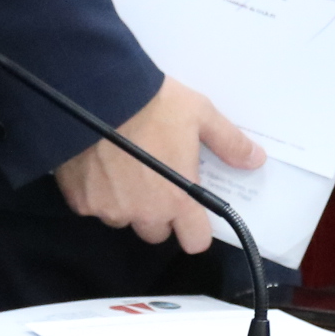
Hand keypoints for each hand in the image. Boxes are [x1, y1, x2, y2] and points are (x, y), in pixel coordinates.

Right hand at [54, 75, 263, 253]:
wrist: (96, 93)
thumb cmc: (155, 104)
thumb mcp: (200, 114)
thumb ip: (229, 142)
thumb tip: (256, 160)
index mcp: (178, 199)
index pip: (194, 241)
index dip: (196, 229)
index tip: (193, 212)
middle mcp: (143, 213)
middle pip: (156, 231)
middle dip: (159, 212)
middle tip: (157, 179)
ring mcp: (108, 209)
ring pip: (123, 219)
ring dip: (127, 203)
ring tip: (125, 168)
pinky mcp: (78, 200)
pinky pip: (93, 206)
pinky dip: (98, 192)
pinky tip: (100, 165)